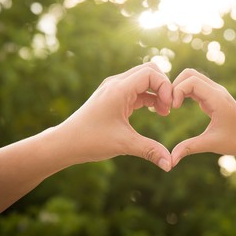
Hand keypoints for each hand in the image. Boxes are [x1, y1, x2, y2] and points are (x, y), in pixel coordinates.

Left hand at [55, 63, 172, 170]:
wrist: (65, 142)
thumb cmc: (90, 140)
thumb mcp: (123, 144)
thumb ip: (150, 150)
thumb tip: (170, 165)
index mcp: (118, 89)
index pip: (150, 73)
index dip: (165, 86)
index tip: (170, 107)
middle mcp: (116, 83)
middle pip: (149, 70)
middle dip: (163, 86)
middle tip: (168, 108)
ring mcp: (114, 88)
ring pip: (143, 79)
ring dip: (156, 92)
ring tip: (164, 112)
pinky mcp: (113, 96)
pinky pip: (136, 89)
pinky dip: (148, 97)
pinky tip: (155, 111)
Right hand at [171, 69, 235, 166]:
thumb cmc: (235, 142)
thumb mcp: (210, 145)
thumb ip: (189, 148)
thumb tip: (170, 161)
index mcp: (217, 99)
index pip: (191, 81)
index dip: (177, 91)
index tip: (173, 108)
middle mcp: (216, 90)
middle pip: (190, 73)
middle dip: (175, 85)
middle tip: (169, 105)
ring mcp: (215, 91)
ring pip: (192, 77)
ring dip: (179, 87)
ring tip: (172, 105)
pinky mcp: (213, 96)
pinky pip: (195, 85)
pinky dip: (184, 91)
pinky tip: (179, 106)